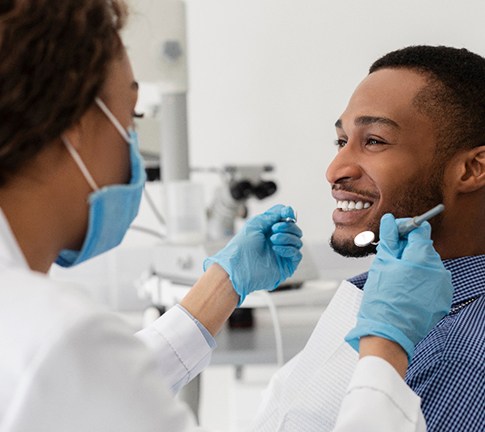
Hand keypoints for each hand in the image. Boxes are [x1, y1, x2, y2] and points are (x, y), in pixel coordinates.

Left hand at [203, 204, 302, 305]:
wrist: (238, 267)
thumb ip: (272, 215)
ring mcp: (283, 253)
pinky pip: (297, 254)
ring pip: (297, 240)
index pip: (286, 219)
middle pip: (295, 229)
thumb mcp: (255, 224)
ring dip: (286, 237)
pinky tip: (276, 249)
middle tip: (274, 229)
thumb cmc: (242, 247)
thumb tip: (287, 210)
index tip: (287, 213)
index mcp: (270, 230)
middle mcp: (278, 241)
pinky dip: (288, 249)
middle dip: (287, 226)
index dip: (289, 214)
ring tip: (272, 240)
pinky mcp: (287, 265)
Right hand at [345, 213, 452, 359]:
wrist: (388, 334)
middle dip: (407, 249)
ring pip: (427, 266)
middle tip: (388, 258)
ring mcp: (443, 287)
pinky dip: (419, 281)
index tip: (393, 233)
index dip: (404, 228)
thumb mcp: (382, 264)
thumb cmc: (382, 300)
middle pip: (424, 248)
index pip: (420, 229)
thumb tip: (390, 221)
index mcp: (423, 258)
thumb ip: (390, 239)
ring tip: (394, 278)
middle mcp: (439, 270)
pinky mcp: (442, 300)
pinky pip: (431, 282)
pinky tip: (404, 290)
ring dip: (412, 266)